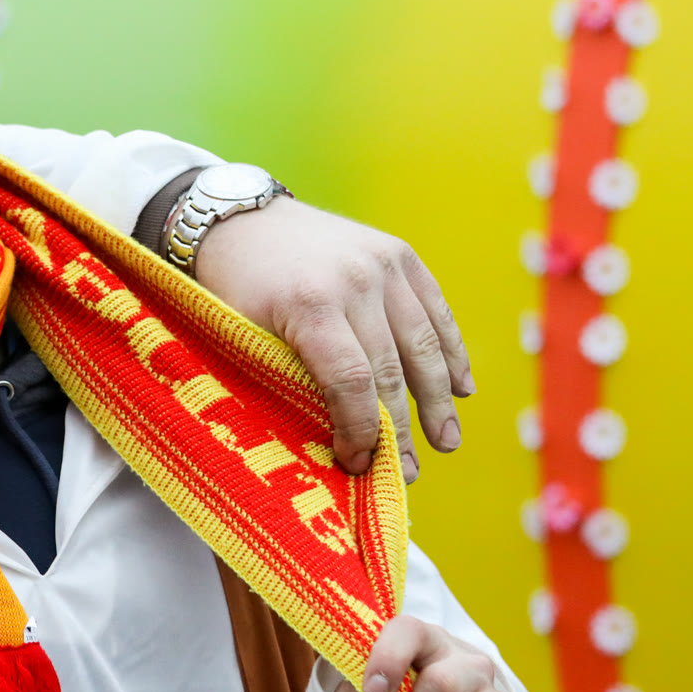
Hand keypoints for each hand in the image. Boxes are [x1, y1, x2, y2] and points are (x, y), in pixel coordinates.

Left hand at [193, 197, 472, 482]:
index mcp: (311, 305)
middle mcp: (357, 280)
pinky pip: (435, 310)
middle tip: (406, 473)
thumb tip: (327, 446)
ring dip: (439, 399)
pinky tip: (460, 389)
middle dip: (400, 430)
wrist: (241, 219)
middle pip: (392, 370)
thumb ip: (285, 380)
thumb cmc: (231, 289)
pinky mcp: (400, 254)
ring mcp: (384, 263)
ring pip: (423, 344)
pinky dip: (450, 351)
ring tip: (447, 442)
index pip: (352, 383)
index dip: (361, 431)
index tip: (359, 464)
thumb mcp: (241, 336)